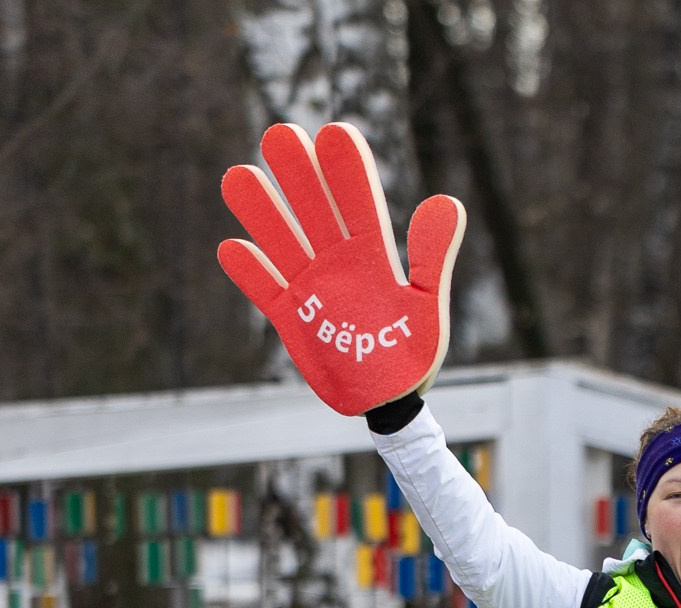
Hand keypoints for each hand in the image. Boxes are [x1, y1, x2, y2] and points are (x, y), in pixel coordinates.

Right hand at [218, 122, 467, 416]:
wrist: (389, 401)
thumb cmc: (414, 353)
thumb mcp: (428, 305)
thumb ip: (432, 256)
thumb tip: (448, 202)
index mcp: (373, 257)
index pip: (358, 204)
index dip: (347, 171)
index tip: (335, 133)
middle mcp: (337, 263)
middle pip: (312, 211)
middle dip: (297, 174)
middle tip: (279, 134)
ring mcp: (310, 288)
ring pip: (280, 241)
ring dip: (261, 212)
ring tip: (238, 175)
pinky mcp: (291, 317)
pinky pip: (265, 289)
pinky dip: (250, 272)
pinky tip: (232, 247)